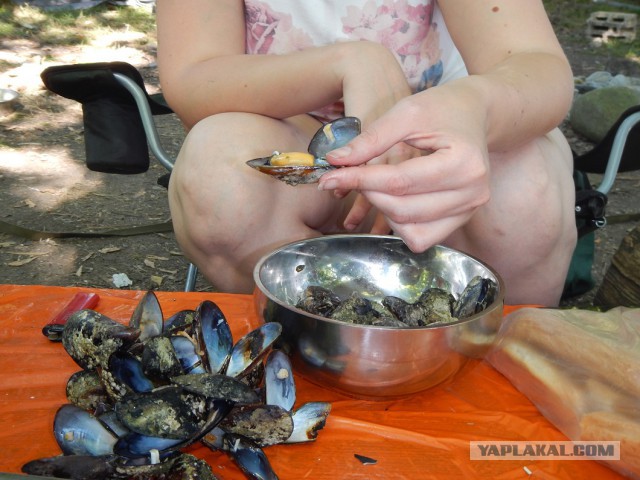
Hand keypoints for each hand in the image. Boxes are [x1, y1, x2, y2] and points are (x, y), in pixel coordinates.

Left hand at [318, 85, 491, 251]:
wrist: (474, 113)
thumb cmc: (441, 108)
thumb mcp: (406, 112)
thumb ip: (372, 139)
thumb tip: (335, 162)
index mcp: (463, 162)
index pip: (400, 181)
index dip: (360, 180)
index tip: (329, 177)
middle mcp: (473, 192)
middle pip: (404, 209)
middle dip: (369, 195)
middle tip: (350, 177)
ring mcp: (470, 210)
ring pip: (412, 231)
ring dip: (383, 212)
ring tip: (374, 186)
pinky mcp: (462, 219)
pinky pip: (423, 238)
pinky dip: (400, 224)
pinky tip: (391, 200)